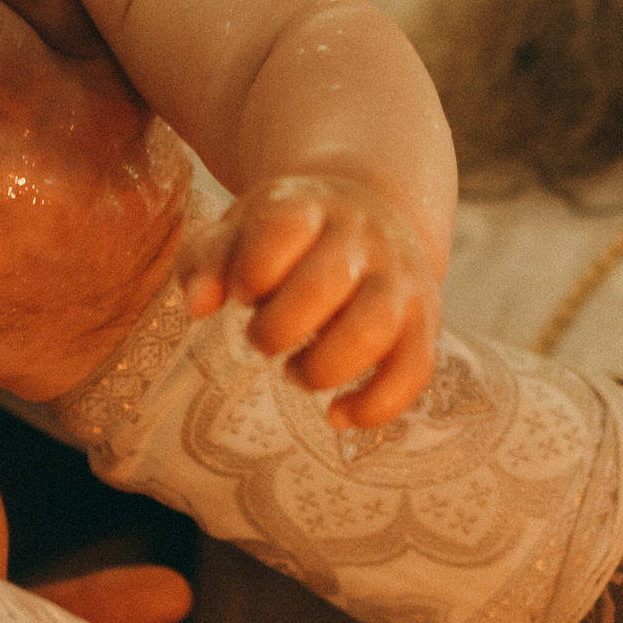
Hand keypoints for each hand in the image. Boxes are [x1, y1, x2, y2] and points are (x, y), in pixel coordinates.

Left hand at [180, 174, 443, 429]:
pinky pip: (416, 369)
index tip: (242, 292)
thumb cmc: (289, 234)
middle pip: (326, 283)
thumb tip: (198, 306)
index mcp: (310, 206)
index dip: (250, 271)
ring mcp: (400, 279)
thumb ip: (208, 260)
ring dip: (324, 367)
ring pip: (375, 327)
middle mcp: (362, 238)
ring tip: (296, 373)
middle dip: (278, 328)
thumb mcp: (242, 229)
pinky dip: (376, 405)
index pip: (282, 228)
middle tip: (261, 340)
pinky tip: (337, 415)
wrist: (373, 209)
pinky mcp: (424, 321)